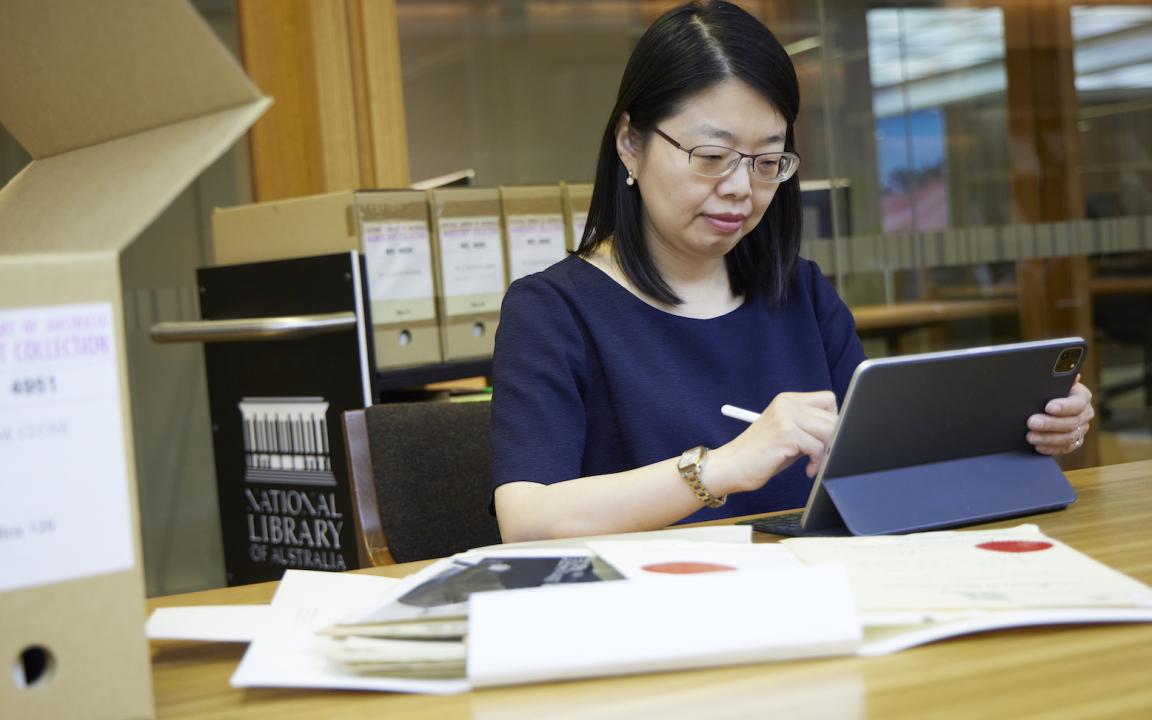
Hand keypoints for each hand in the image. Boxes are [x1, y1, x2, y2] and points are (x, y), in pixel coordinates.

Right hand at [717, 391, 838, 492]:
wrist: (731, 466)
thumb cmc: (760, 454)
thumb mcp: (787, 434)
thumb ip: (809, 427)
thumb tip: (839, 431)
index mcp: (788, 400)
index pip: (828, 400)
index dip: (832, 420)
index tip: (824, 439)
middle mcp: (787, 404)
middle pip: (832, 417)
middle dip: (832, 440)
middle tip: (821, 457)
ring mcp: (786, 417)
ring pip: (829, 431)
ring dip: (826, 452)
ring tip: (813, 464)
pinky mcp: (786, 434)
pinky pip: (817, 447)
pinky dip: (816, 462)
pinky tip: (807, 470)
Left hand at [1027, 376, 1093, 454]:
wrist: (1043, 403)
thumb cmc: (1046, 389)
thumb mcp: (1049, 381)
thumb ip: (1056, 378)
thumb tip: (1068, 374)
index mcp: (1081, 396)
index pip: (1077, 403)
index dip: (1064, 406)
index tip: (1048, 407)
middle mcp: (1085, 413)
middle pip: (1071, 422)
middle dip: (1050, 423)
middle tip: (1031, 422)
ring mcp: (1081, 429)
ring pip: (1068, 437)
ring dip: (1048, 438)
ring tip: (1030, 436)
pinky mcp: (1074, 441)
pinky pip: (1065, 448)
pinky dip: (1051, 448)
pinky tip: (1037, 446)